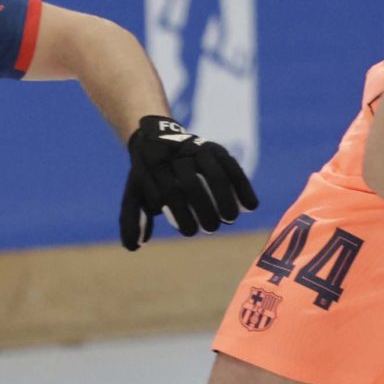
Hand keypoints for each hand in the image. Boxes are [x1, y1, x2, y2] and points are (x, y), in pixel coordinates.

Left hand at [121, 115, 256, 249]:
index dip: (181, 214)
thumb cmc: (149, 176)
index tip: (190, 231)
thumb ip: (132, 220)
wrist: (157, 138)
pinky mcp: (215, 148)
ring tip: (230, 219)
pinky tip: (251, 206)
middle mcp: (176, 155)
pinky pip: (232, 167)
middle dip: (204, 208)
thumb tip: (136, 246)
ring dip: (225, 198)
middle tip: (211, 228)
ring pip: (214, 173)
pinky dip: (243, 186)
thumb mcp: (135, 193)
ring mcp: (197, 149)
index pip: (168, 192)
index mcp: (155, 167)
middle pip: (191, 183)